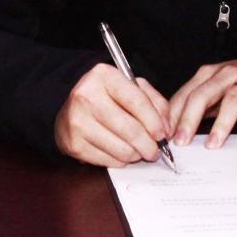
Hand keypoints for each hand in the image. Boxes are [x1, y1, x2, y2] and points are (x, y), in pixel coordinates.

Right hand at [53, 63, 171, 166]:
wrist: (69, 109)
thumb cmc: (105, 98)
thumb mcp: (130, 87)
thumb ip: (154, 101)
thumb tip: (167, 127)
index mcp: (103, 76)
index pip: (137, 101)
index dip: (155, 122)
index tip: (163, 134)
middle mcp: (86, 95)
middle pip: (131, 129)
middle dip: (149, 145)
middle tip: (155, 150)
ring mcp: (77, 120)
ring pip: (122, 149)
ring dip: (136, 155)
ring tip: (138, 151)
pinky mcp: (73, 143)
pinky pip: (108, 161)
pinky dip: (120, 161)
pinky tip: (121, 153)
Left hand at [168, 59, 236, 148]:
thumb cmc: (233, 85)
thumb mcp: (211, 93)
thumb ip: (192, 107)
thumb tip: (169, 130)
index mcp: (206, 74)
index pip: (185, 94)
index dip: (173, 115)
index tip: (165, 135)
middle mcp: (225, 73)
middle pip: (203, 95)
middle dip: (190, 119)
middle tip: (182, 141)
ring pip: (232, 100)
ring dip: (221, 124)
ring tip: (213, 144)